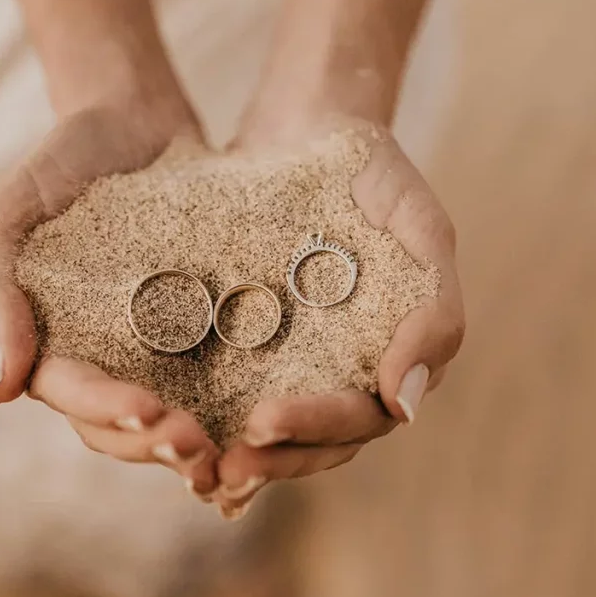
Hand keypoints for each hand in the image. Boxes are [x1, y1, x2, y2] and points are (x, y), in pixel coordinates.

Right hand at [0, 97, 221, 497]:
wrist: (132, 117)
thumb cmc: (61, 159)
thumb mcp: (11, 212)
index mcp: (49, 341)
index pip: (72, 393)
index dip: (107, 411)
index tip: (148, 413)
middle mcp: (101, 357)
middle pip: (120, 426)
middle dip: (155, 445)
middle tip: (199, 452)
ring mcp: (151, 349)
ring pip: (167, 418)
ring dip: (193, 445)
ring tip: (231, 456)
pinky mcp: (200, 331)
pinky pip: (213, 380)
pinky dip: (232, 408)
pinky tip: (264, 424)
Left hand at [214, 120, 464, 518]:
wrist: (308, 124)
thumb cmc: (375, 172)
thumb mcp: (419, 226)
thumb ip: (433, 312)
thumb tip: (405, 407)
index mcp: (391, 357)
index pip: (361, 417)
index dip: (316, 427)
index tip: (265, 422)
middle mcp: (343, 371)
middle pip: (313, 444)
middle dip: (269, 461)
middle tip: (221, 472)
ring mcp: (294, 361)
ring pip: (268, 433)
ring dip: (234, 456)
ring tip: (190, 469)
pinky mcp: (244, 343)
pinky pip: (224, 392)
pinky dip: (203, 420)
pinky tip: (162, 433)